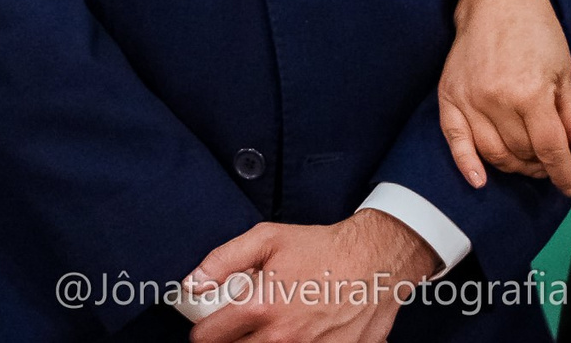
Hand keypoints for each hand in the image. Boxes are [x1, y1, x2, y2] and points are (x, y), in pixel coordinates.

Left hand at [185, 210, 436, 342]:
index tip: (210, 325)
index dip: (204, 330)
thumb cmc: (323, 249)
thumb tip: (194, 282)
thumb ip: (223, 259)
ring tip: (273, 330)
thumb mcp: (269, 238)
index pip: (207, 338)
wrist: (376, 262)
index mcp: (260, 308)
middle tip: (242, 328)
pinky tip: (302, 334)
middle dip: (232, 341)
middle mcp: (281, 338)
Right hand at [439, 0, 570, 194]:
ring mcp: (470, 100)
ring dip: (513, 166)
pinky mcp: (450, 96)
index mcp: (531, 93)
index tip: (570, 186)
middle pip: (522, 153)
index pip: (551, 148)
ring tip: (527, 162)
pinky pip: (455, 141)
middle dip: (540, 165)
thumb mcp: (564, 72)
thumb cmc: (537, 31)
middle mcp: (497, 101)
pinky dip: (467, 165)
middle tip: (549, 163)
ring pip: (493, 153)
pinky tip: (480, 180)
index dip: (563, 173)